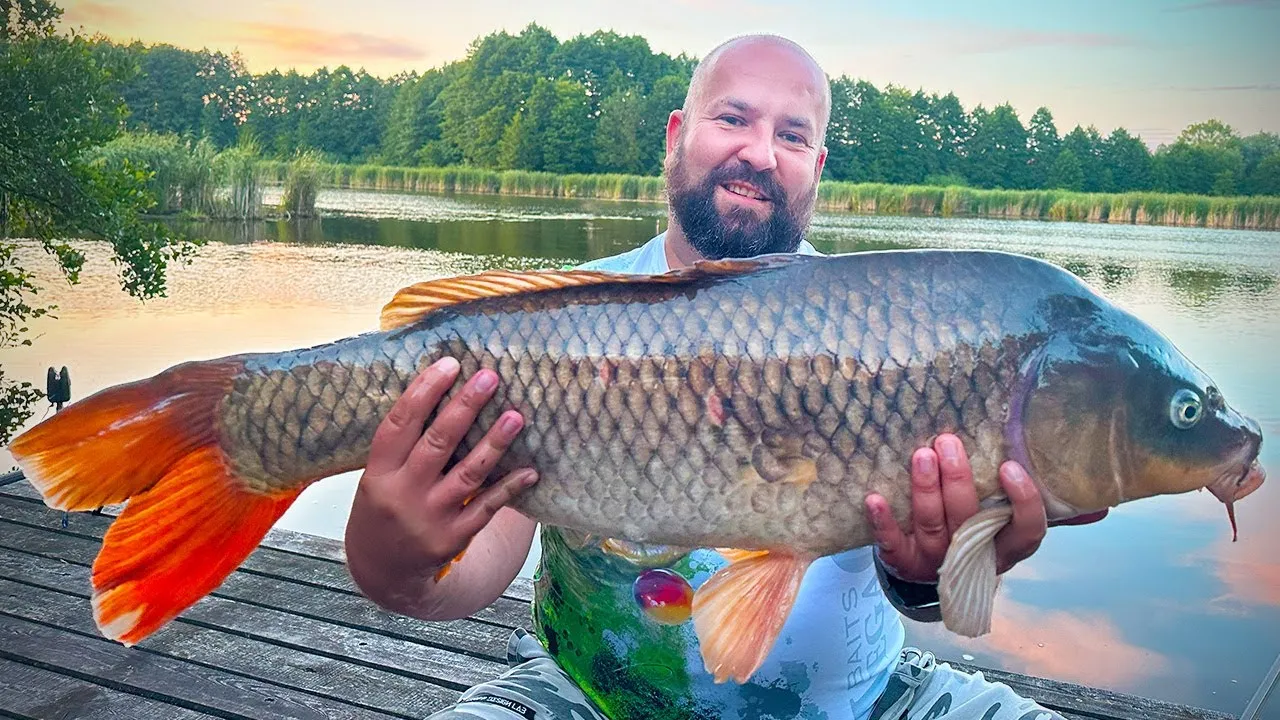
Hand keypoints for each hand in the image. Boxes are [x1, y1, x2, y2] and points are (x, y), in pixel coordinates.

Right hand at [345, 356, 536, 590]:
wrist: (381, 569)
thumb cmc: (385, 507)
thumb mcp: (378, 476)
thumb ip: (405, 444)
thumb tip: (448, 392)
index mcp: (378, 472)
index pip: (400, 424)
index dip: (424, 391)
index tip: (450, 364)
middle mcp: (402, 494)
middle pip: (437, 443)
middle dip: (465, 407)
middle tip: (490, 378)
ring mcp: (429, 518)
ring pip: (467, 474)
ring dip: (494, 443)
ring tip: (516, 416)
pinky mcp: (453, 538)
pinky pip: (487, 508)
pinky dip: (509, 488)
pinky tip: (531, 470)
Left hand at [865, 434, 1057, 582]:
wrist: (930, 563)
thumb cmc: (968, 523)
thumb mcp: (992, 508)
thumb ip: (997, 482)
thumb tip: (997, 429)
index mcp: (1006, 544)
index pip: (1026, 530)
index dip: (1023, 502)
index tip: (1008, 466)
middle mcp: (973, 554)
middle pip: (967, 518)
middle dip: (957, 479)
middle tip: (947, 443)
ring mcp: (937, 560)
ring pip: (931, 524)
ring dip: (925, 489)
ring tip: (921, 455)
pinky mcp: (906, 563)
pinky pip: (893, 544)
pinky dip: (884, 522)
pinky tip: (874, 499)